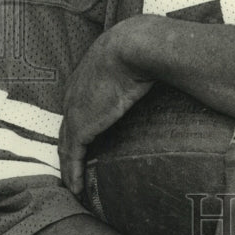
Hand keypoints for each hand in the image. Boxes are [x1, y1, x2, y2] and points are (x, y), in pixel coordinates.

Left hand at [59, 28, 152, 197]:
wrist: (133, 46)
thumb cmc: (141, 47)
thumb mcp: (137, 59)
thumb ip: (144, 70)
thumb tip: (168, 72)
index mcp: (86, 77)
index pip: (78, 108)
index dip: (80, 127)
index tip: (86, 143)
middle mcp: (75, 94)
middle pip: (67, 128)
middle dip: (69, 148)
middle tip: (74, 169)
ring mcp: (75, 109)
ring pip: (66, 145)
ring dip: (69, 166)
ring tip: (74, 185)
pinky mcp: (81, 124)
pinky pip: (72, 155)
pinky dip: (73, 172)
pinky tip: (76, 188)